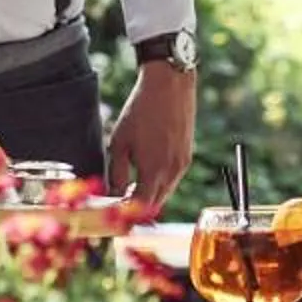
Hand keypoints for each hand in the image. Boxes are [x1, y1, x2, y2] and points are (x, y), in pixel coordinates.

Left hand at [106, 63, 195, 206]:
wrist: (169, 86)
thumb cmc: (140, 111)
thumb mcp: (119, 142)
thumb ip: (116, 173)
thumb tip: (114, 193)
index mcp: (153, 171)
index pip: (140, 206)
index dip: (127, 214)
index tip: (115, 214)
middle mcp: (172, 172)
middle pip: (155, 204)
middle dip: (138, 208)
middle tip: (121, 203)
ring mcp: (182, 164)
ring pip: (166, 192)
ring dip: (150, 195)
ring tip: (132, 188)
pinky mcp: (187, 155)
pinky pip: (173, 179)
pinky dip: (160, 182)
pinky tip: (148, 171)